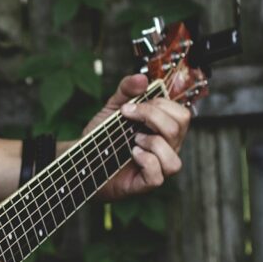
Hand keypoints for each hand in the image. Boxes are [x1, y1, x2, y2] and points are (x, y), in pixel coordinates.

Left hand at [84, 74, 191, 200]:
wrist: (81, 160)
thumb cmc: (102, 137)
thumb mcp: (112, 108)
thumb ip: (126, 90)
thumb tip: (142, 78)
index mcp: (163, 130)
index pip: (181, 114)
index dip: (159, 105)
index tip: (128, 107)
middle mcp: (166, 148)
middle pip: (180, 128)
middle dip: (152, 117)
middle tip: (128, 117)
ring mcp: (158, 167)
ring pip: (174, 157)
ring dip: (153, 143)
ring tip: (134, 141)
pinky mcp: (145, 183)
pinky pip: (159, 175)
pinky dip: (146, 161)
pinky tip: (132, 154)